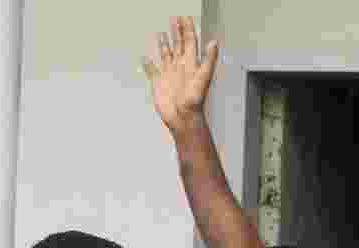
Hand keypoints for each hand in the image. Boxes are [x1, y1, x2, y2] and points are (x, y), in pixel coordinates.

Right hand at [143, 16, 218, 133]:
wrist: (183, 118)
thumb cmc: (195, 101)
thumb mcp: (204, 77)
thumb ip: (209, 59)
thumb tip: (214, 42)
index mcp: (191, 63)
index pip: (189, 41)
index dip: (187, 29)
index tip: (184, 17)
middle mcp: (180, 67)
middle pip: (178, 44)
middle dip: (177, 31)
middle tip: (175, 18)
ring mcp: (169, 74)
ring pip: (166, 54)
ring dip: (164, 43)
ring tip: (162, 32)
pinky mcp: (159, 83)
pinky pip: (152, 71)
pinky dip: (147, 64)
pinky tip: (145, 58)